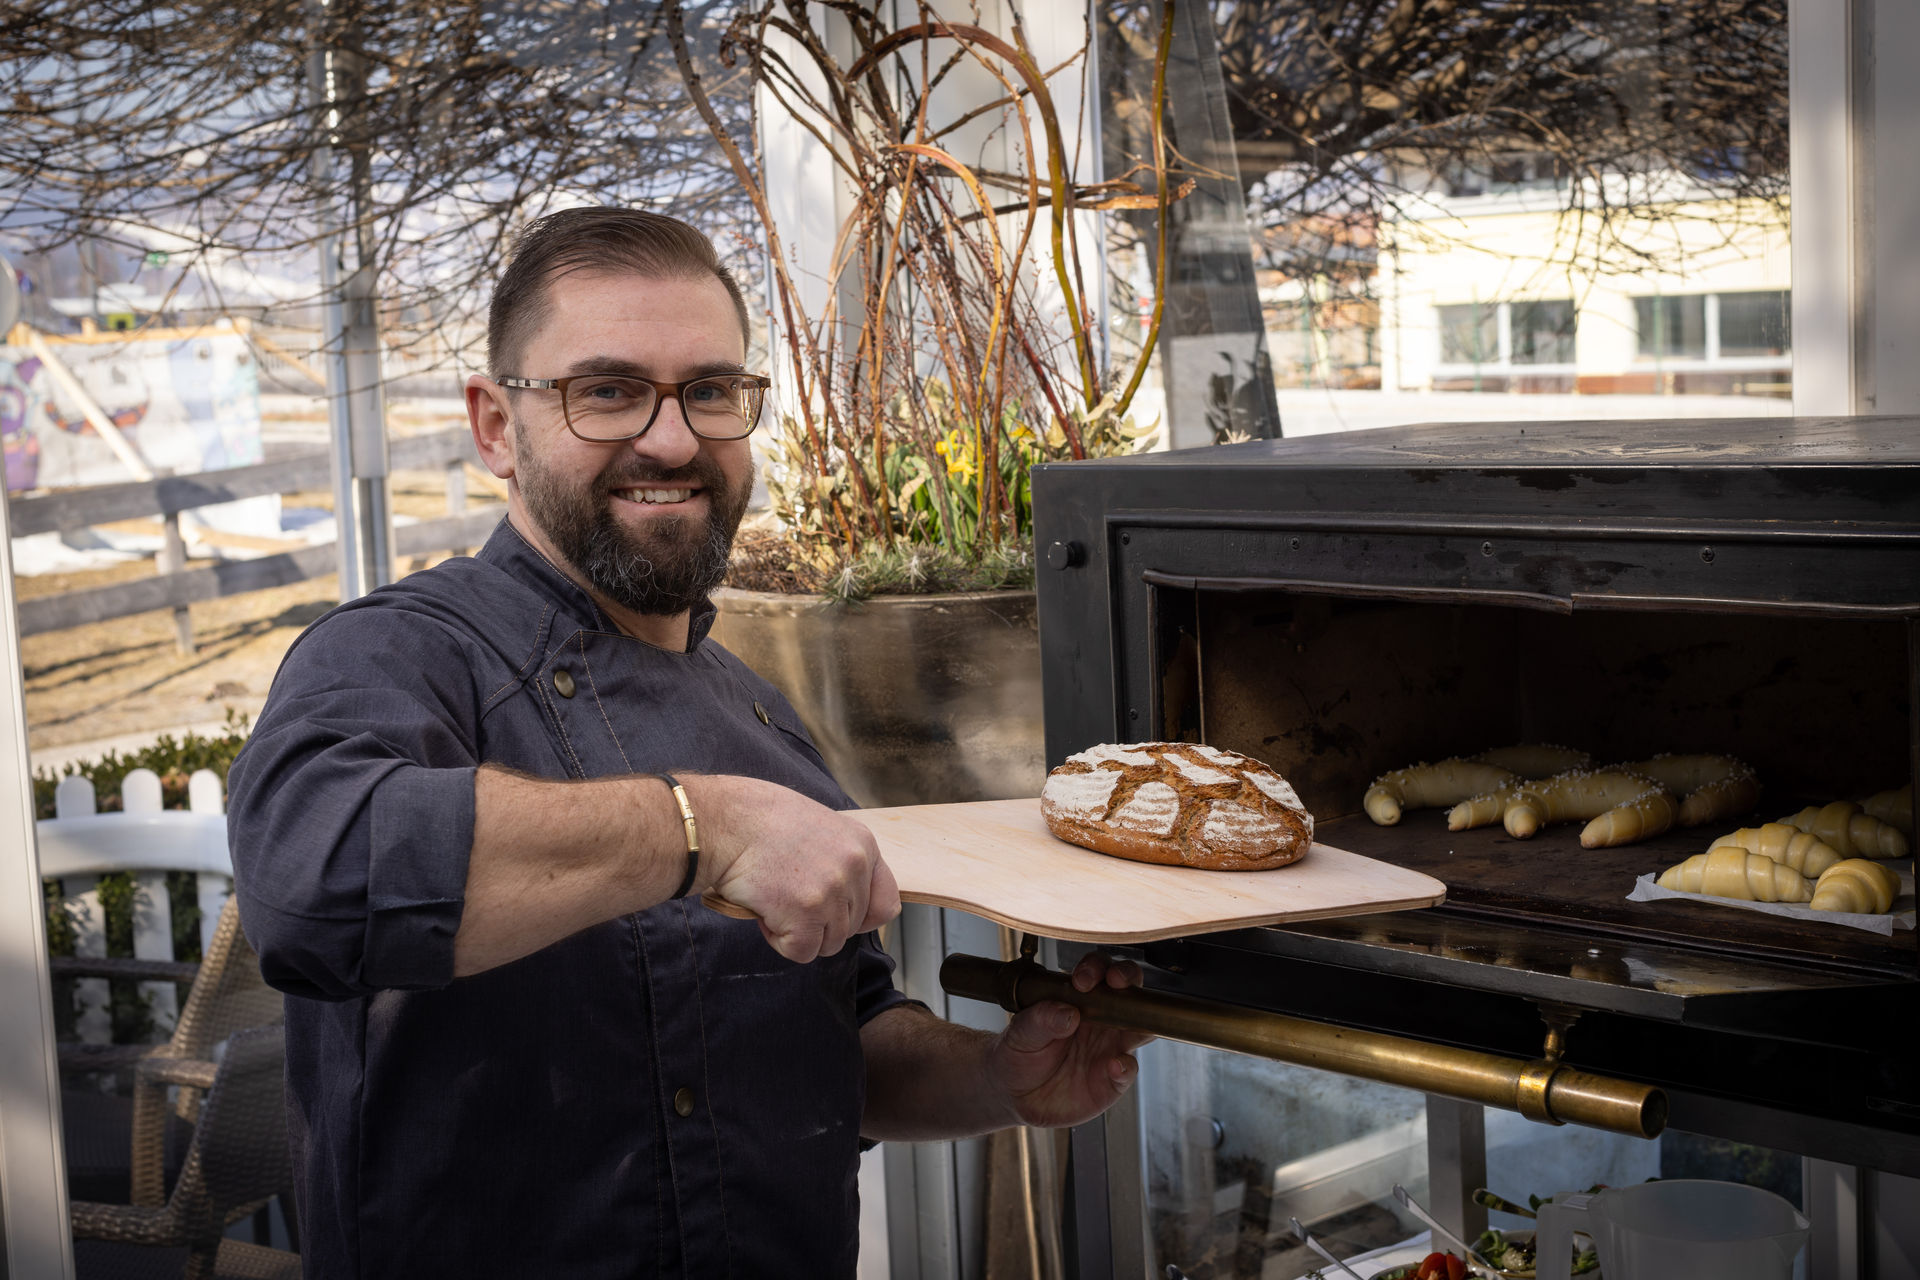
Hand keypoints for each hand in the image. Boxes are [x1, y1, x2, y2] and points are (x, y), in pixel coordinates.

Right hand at [697, 776, 900, 963]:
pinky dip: (780, 941)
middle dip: (819, 922)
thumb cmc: (757, 820)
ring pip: (829, 943)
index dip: (861, 917)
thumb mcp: (817, 827)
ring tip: (774, 901)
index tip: (836, 915)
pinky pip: (803, 952)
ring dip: (799, 932)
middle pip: (852, 927)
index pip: (886, 902)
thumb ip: (839, 860)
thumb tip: (846, 899)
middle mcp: (854, 866)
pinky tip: (764, 912)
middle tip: (786, 896)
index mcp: (863, 844)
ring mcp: (832, 890)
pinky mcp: (806, 913)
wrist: (721, 821)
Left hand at [986, 952, 1153, 1128]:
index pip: (1100, 973)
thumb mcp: (1020, 1034)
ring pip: (1141, 1029)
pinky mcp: (1111, 1080)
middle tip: (1114, 983)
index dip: (1098, 968)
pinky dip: (1125, 1067)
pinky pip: (1128, 1070)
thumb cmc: (1019, 1055)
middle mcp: (1102, 1022)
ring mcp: (1110, 1050)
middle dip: (1129, 980)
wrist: (1014, 1096)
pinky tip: (1113, 1066)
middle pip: (1130, 993)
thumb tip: (1065, 1012)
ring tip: (1127, 1025)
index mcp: (1080, 1002)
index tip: (1083, 979)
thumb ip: (1040, 1020)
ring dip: (1141, 1023)